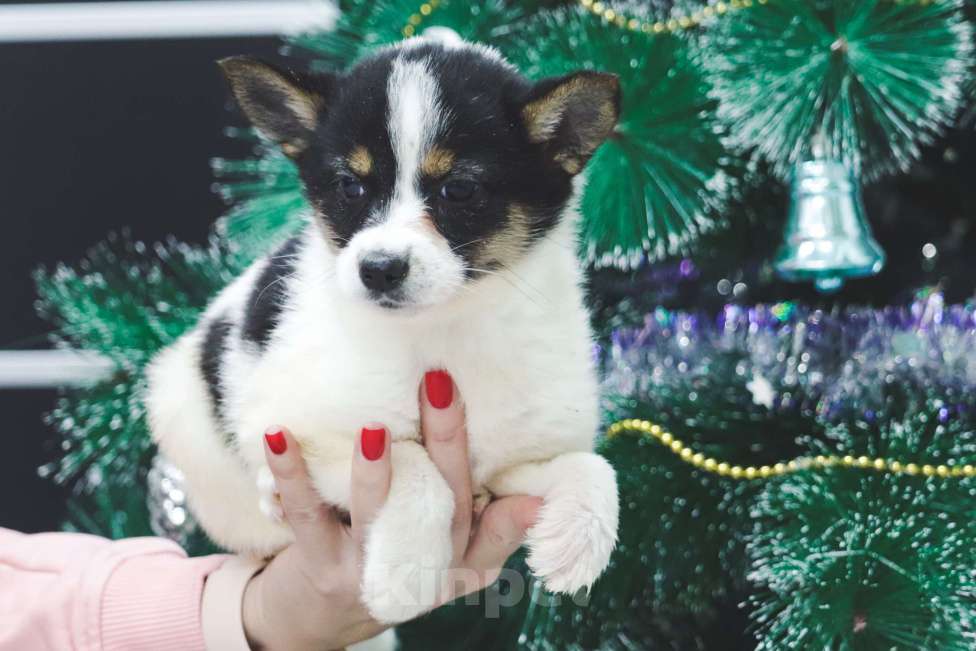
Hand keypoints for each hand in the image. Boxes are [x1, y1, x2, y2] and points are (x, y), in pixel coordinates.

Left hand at [241, 375, 541, 649]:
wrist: (322, 618)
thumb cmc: (397, 563)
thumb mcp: (450, 556)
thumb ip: (490, 527)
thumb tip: (536, 499)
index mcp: (457, 560)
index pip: (490, 533)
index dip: (513, 519)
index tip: (533, 493)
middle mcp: (419, 569)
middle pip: (440, 505)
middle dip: (445, 443)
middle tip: (440, 384)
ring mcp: (369, 570)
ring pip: (376, 516)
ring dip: (375, 472)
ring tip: (373, 429)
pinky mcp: (320, 566)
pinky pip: (305, 515)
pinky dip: (291, 474)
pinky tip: (279, 436)